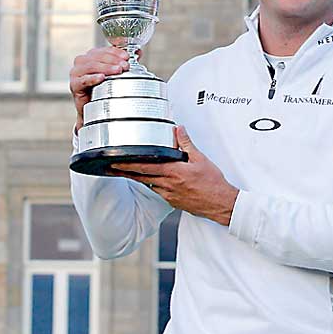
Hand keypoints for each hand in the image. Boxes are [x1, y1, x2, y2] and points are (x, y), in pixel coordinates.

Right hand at [69, 47, 130, 131]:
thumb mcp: (114, 73)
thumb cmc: (103, 88)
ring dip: (106, 67)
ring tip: (118, 70)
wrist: (92, 109)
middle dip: (113, 60)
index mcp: (91, 56)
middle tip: (125, 66)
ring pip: (91, 66)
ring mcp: (76, 73)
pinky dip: (92, 78)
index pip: (104, 50)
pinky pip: (83, 80)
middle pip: (98, 57)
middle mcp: (82, 62)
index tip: (127, 56)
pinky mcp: (74, 85)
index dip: (116, 52)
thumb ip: (124, 61)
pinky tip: (101, 78)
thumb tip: (138, 52)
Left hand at [109, 126, 238, 225]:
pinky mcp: (172, 202)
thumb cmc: (213, 183)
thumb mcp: (201, 159)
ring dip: (138, 178)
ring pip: (149, 184)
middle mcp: (168, 185)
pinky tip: (153, 181)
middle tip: (113, 167)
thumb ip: (186, 143)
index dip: (128, 164)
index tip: (116, 161)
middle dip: (126, 171)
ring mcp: (169, 195)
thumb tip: (179, 130)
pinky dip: (153, 185)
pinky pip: (158, 192)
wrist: (220, 203)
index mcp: (173, 172)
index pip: (145, 167)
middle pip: (141, 177)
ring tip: (128, 172)